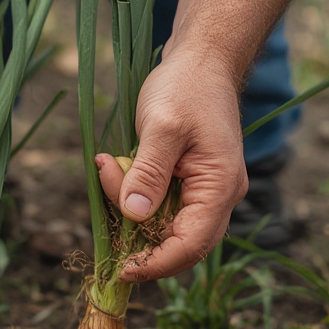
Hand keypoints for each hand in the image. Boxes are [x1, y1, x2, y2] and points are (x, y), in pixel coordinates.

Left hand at [95, 47, 247, 279]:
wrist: (201, 60)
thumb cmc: (186, 87)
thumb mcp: (163, 126)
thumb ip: (148, 172)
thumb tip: (134, 215)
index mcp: (220, 188)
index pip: (190, 246)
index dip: (156, 264)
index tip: (122, 268)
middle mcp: (217, 198)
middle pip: (176, 243)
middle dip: (135, 231)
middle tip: (107, 183)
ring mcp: (203, 192)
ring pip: (161, 224)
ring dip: (128, 205)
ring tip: (108, 163)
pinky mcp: (186, 184)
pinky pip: (156, 205)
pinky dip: (132, 192)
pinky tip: (115, 164)